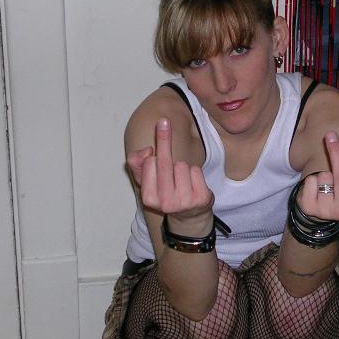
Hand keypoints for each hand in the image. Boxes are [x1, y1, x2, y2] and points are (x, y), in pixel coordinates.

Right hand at [128, 118, 213, 234]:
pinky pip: (196, 171)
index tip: (154, 138)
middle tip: (164, 120)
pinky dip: (195, 173)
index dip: (153, 152)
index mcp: (148, 198)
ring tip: (182, 181)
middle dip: (164, 139)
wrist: (189, 217)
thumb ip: (137, 163)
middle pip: (164, 161)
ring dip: (183, 168)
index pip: (149, 162)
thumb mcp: (146, 181)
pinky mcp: (201, 199)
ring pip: (182, 165)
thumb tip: (147, 150)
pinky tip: (193, 185)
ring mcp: (184, 202)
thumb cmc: (165, 193)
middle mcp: (165, 203)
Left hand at [296, 131, 338, 221]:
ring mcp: (325, 211)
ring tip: (325, 184)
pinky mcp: (308, 208)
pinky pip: (309, 182)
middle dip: (335, 152)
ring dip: (323, 175)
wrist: (322, 211)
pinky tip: (314, 190)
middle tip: (330, 134)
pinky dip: (310, 180)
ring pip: (323, 176)